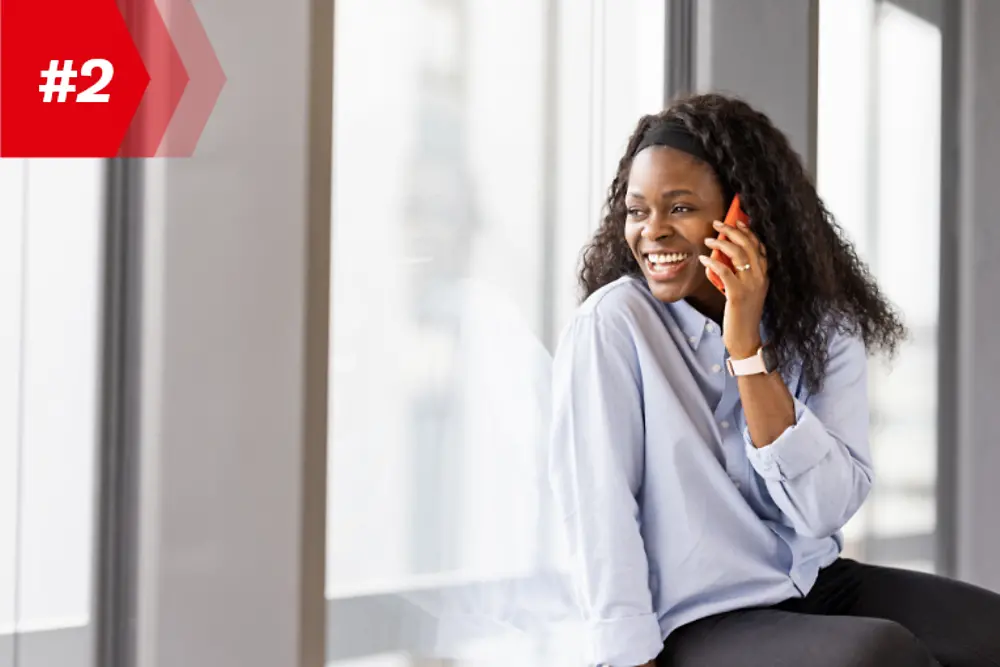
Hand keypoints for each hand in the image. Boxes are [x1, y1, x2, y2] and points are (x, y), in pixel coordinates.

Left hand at [698, 219, 768, 358]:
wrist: (746, 338)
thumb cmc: (742, 315)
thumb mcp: (745, 291)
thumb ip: (740, 275)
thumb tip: (723, 257)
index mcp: (764, 275)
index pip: (759, 247)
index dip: (749, 232)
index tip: (738, 221)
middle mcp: (761, 277)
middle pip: (749, 245)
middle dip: (733, 230)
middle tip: (718, 223)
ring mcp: (751, 285)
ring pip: (738, 254)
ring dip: (721, 242)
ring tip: (708, 238)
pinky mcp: (737, 294)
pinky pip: (725, 271)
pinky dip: (713, 262)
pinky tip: (704, 258)